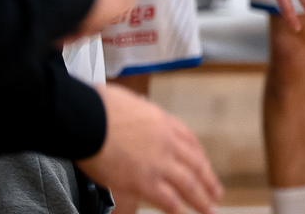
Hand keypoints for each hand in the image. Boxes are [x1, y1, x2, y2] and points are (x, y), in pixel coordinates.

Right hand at [77, 83, 221, 213]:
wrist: (88, 117)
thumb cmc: (101, 106)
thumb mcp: (130, 102)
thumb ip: (138, 111)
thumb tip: (133, 109)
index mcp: (164, 122)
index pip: (190, 142)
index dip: (199, 157)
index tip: (204, 166)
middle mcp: (167, 142)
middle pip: (195, 164)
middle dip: (208, 180)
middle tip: (216, 192)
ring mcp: (159, 162)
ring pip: (188, 184)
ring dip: (201, 198)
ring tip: (209, 209)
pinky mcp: (144, 181)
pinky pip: (168, 199)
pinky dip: (179, 210)